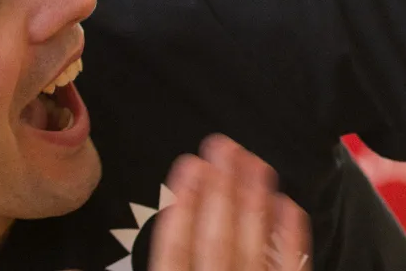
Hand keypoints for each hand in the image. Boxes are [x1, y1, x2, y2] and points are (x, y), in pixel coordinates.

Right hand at [152, 135, 310, 270]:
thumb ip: (149, 263)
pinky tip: (287, 204)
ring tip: (253, 161)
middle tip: (222, 146)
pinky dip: (290, 234)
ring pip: (253, 246)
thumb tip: (115, 245)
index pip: (175, 248)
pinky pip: (289, 265)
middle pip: (217, 239)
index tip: (188, 165)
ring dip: (254, 201)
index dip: (181, 205)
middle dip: (220, 188)